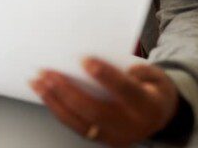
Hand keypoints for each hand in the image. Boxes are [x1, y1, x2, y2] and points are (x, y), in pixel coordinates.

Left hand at [30, 58, 179, 145]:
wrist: (160, 116)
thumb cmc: (151, 89)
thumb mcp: (155, 75)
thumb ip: (140, 70)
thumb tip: (121, 67)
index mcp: (148, 106)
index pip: (125, 91)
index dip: (105, 75)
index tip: (84, 59)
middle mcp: (131, 126)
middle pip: (95, 110)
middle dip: (68, 91)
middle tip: (47, 73)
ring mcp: (115, 136)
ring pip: (81, 122)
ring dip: (55, 101)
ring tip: (37, 82)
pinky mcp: (102, 139)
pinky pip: (76, 126)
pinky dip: (58, 110)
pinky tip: (45, 94)